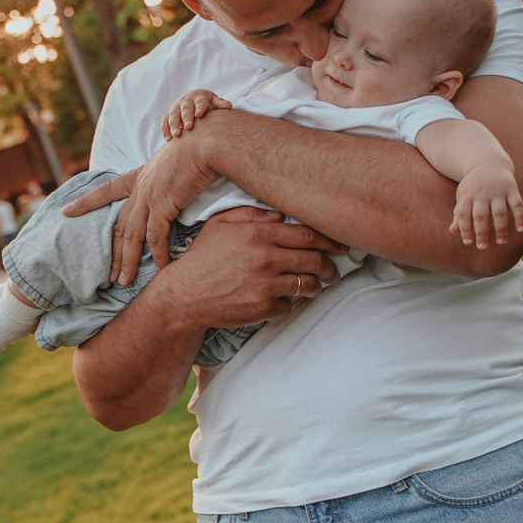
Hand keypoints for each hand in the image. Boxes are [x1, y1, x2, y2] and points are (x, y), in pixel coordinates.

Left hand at [62, 130, 223, 284]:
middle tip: (107, 275)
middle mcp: (139, 187)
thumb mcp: (174, 161)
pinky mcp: (163, 203)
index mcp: (139, 175)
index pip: (106, 190)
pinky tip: (159, 269)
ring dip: (127, 261)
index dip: (86, 202)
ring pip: (131, 235)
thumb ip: (167, 178)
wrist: (208, 141)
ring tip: (123, 281)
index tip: (66, 211)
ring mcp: (149, 195)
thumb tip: (172, 187)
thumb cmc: (197, 148)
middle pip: (119, 225)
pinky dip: (157, 254)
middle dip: (112, 252)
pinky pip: (156, 236)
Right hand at [163, 90, 231, 139]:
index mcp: (199, 97)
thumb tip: (228, 105)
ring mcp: (175, 108)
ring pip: (172, 115)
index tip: (199, 114)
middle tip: (188, 127)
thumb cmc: (207, 104)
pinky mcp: (168, 115)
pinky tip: (168, 139)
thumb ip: (221, 104)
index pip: (200, 102)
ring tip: (177, 135)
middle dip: (186, 117)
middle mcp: (185, 101)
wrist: (193, 100)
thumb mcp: (215, 102)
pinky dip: (165, 130)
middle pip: (185, 108)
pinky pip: (164, 122)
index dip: (199, 108)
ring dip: (174, 125)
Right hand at [163, 208, 347, 325]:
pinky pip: (291, 305)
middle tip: (334, 271)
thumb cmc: (201, 258)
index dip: (329, 241)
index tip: (339, 246)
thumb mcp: (220, 225)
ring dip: (316, 286)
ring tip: (315, 286)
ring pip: (308, 285)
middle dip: (330, 267)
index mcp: (258, 234)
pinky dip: (292, 302)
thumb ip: (251, 214)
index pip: (308, 235)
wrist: (182, 296)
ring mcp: (266, 285)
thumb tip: (281, 215)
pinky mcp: (263, 308)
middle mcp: (266, 258)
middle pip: (314, 260)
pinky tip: (287, 298)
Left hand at [448, 165, 522, 247]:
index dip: (465, 228)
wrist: (488, 163)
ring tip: (501, 242)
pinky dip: (520, 217)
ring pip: (499, 212)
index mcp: (467, 195)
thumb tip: (452, 231)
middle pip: (480, 215)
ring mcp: (498, 191)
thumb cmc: (473, 186)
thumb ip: (458, 214)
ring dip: (500, 229)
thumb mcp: (462, 196)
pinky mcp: (512, 189)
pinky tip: (521, 229)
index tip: (468, 242)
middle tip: (482, 247)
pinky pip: (517, 204)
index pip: (464, 214)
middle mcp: (482, 193)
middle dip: (481, 232)